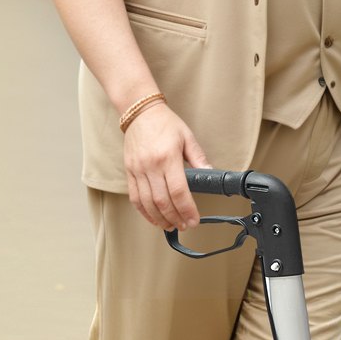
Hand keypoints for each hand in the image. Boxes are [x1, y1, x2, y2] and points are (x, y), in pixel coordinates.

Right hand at [122, 101, 211, 229]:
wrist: (140, 113)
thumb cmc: (165, 124)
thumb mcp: (188, 138)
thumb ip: (199, 159)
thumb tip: (211, 174)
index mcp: (168, 158)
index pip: (178, 191)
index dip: (187, 210)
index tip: (194, 220)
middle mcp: (150, 166)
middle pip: (162, 201)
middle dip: (175, 218)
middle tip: (185, 226)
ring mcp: (137, 170)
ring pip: (147, 203)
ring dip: (159, 218)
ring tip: (170, 226)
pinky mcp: (129, 172)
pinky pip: (134, 197)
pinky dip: (144, 211)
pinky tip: (154, 218)